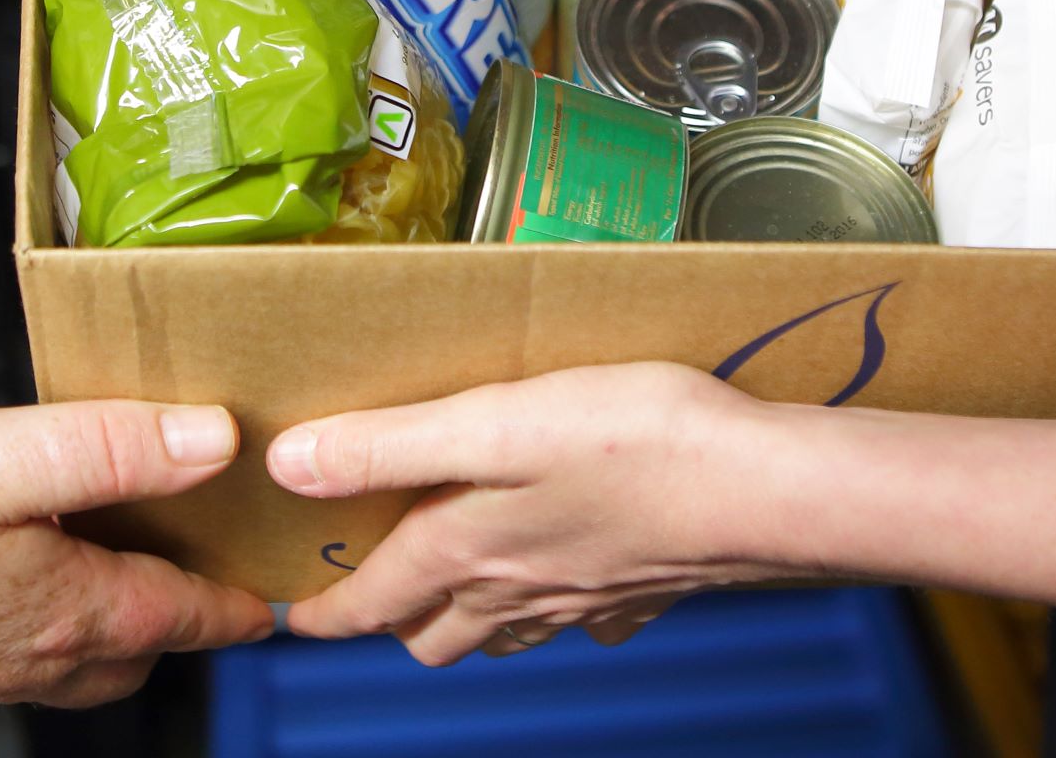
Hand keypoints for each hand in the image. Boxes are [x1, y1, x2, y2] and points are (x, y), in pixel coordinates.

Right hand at [0, 400, 271, 712]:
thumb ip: (109, 448)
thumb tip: (216, 442)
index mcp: (71, 612)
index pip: (200, 616)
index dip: (254, 590)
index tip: (293, 567)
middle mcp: (35, 658)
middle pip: (152, 640)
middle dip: (195, 600)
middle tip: (221, 534)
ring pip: (88, 646)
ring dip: (125, 602)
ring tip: (133, 526)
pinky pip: (25, 640)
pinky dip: (56, 602)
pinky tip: (28, 541)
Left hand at [268, 363, 791, 664]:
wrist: (765, 490)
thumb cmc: (636, 443)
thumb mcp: (491, 421)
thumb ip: (389, 445)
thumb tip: (290, 466)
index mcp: (468, 551)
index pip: (372, 599)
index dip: (324, 609)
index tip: (291, 614)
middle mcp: (519, 591)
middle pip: (431, 633)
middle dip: (391, 615)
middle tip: (369, 580)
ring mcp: (583, 600)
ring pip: (502, 632)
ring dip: (466, 613)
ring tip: (454, 572)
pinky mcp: (641, 588)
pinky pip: (581, 617)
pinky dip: (555, 603)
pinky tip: (568, 562)